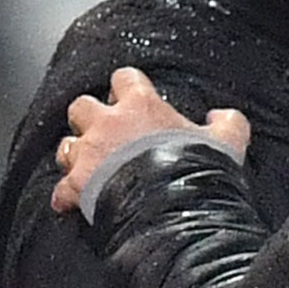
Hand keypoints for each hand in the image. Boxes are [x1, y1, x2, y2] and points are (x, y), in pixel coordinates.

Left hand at [49, 66, 251, 212]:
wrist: (169, 210)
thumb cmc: (194, 171)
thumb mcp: (228, 142)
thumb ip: (228, 122)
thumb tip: (222, 116)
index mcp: (141, 106)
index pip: (125, 77)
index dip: (127, 86)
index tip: (133, 97)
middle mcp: (108, 124)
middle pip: (81, 106)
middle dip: (90, 118)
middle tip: (106, 133)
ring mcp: (89, 155)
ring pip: (65, 145)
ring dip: (75, 155)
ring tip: (89, 167)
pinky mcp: (76, 187)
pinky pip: (60, 190)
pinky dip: (66, 197)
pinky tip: (75, 203)